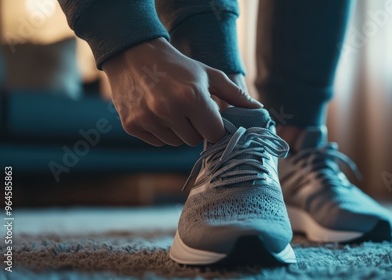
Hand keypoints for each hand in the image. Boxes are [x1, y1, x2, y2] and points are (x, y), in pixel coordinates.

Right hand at [103, 38, 261, 146]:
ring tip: (171, 108)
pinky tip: (156, 111)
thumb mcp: (209, 75)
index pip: (215, 134)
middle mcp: (168, 109)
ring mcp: (148, 118)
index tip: (210, 118)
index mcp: (192, 97)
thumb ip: (235, 94)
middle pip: (193, 141)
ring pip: (175, 143)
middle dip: (195, 128)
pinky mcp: (132, 125)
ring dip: (177, 131)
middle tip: (187, 109)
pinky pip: (157, 142)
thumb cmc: (179, 66)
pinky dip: (160, 131)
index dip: (214, 127)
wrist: (134, 55)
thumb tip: (259, 109)